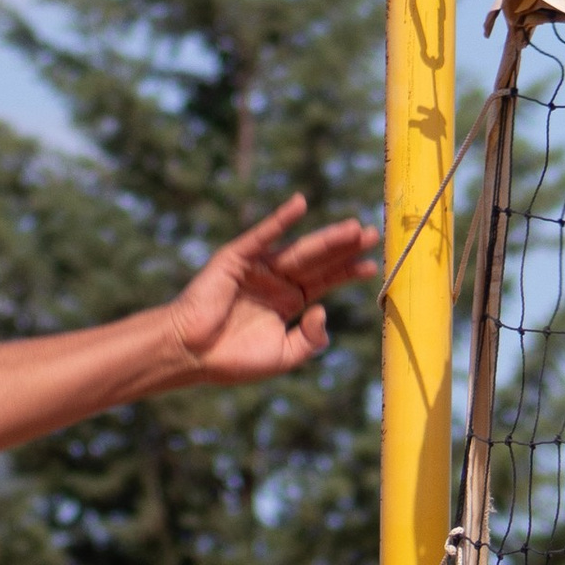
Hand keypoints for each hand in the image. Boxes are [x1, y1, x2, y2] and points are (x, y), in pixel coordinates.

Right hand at [167, 195, 377, 383]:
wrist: (191, 354)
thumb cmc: (233, 359)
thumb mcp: (284, 355)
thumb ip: (311, 339)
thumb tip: (324, 310)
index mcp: (287, 302)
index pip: (324, 282)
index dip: (347, 273)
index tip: (372, 266)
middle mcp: (276, 281)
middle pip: (318, 261)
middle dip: (345, 249)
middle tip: (372, 234)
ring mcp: (258, 267)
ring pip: (299, 249)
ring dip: (326, 238)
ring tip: (353, 228)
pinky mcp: (237, 257)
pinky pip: (263, 235)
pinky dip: (281, 219)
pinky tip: (300, 204)